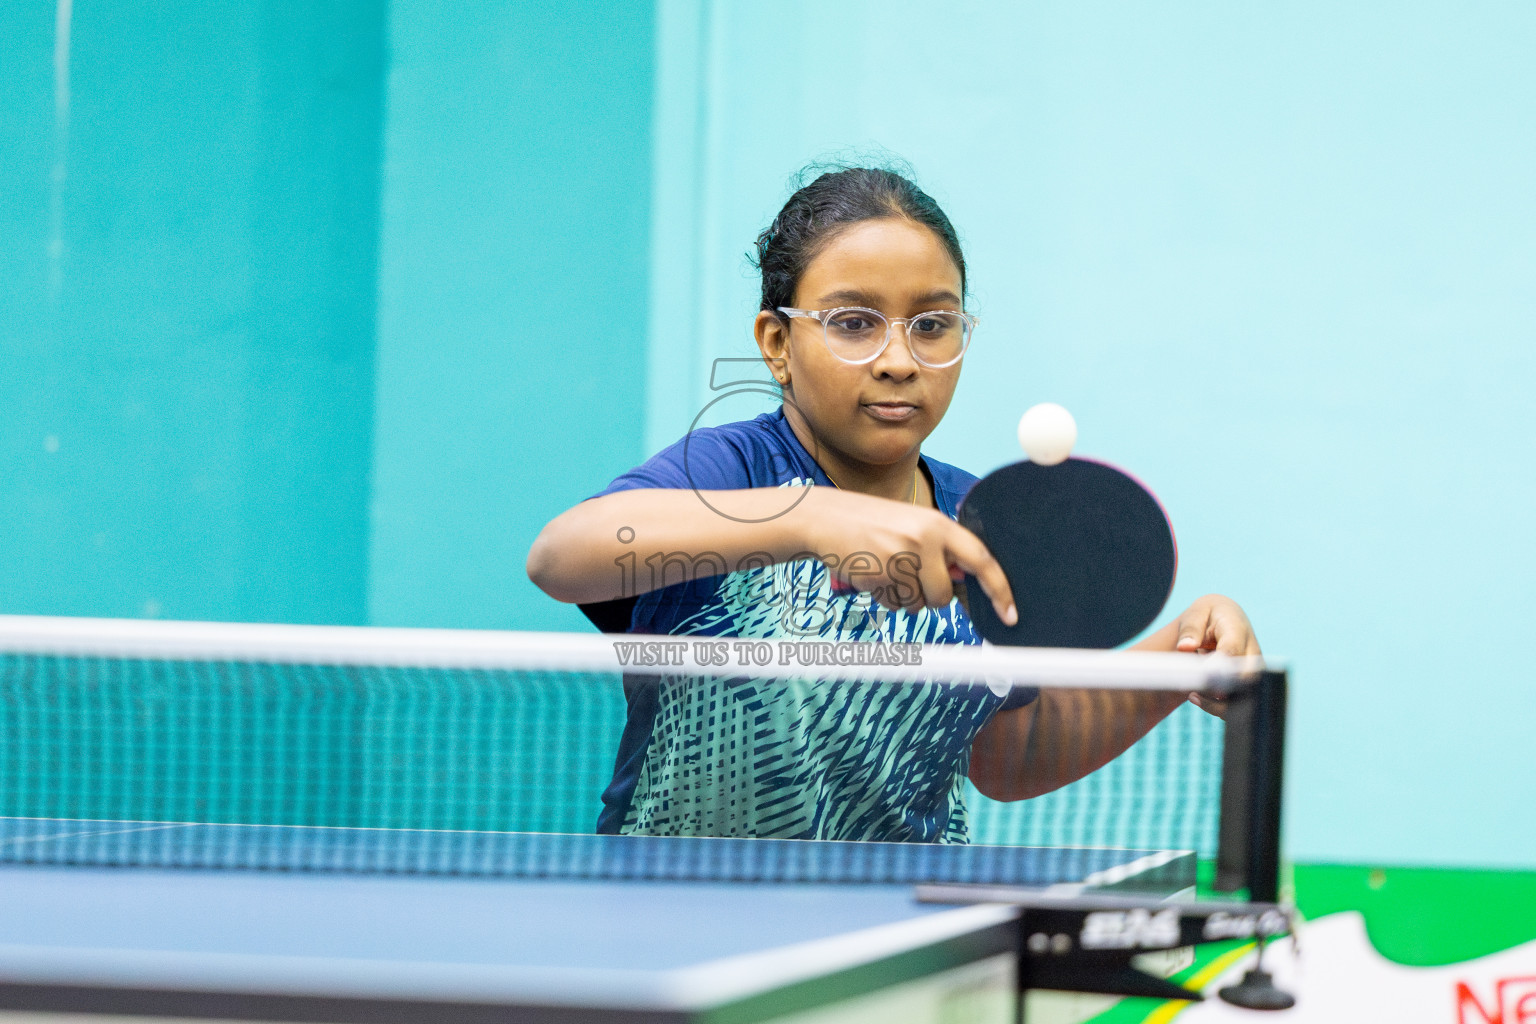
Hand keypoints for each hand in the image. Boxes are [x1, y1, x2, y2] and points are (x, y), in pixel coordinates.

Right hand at [803, 487, 1017, 624]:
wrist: (824, 518)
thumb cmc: (870, 525)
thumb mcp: (912, 526)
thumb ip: (939, 550)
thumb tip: (967, 582)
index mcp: (938, 523)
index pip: (981, 559)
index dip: (999, 588)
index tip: (1010, 612)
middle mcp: (924, 538)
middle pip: (944, 593)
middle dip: (928, 595)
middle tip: (905, 574)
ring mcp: (901, 556)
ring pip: (919, 602)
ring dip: (903, 596)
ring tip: (883, 569)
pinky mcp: (879, 573)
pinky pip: (894, 603)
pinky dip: (884, 597)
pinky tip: (870, 574)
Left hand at [1171, 594, 1259, 717]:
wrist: (1225, 618)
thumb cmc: (1208, 616)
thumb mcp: (1197, 613)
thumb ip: (1190, 629)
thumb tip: (1185, 647)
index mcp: (1238, 632)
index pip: (1232, 653)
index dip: (1218, 668)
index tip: (1201, 676)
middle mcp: (1251, 654)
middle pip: (1244, 680)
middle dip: (1218, 690)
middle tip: (1192, 691)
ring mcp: (1252, 671)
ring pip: (1243, 697)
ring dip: (1217, 704)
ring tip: (1192, 696)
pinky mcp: (1247, 685)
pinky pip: (1236, 703)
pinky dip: (1218, 707)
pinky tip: (1196, 698)